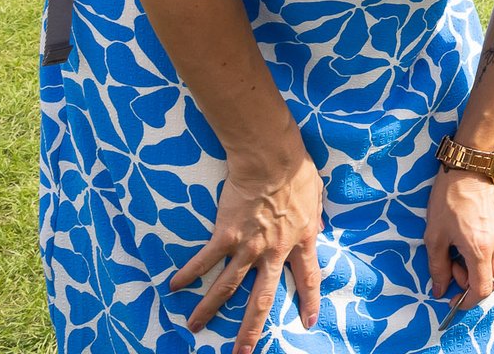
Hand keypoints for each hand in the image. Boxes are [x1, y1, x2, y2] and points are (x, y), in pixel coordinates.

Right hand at [170, 150, 323, 353]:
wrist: (271, 160)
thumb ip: (314, 217)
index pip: (308, 278)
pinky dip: (188, 274)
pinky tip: (174, 287)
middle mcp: (274, 251)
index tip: (307, 323)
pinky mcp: (225, 235)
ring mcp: (248, 246)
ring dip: (209, 309)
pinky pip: (204, 260)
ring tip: (194, 328)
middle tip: (242, 353)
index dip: (308, 301)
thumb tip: (319, 227)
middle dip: (251, 329)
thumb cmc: (297, 171)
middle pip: (262, 299)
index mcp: (301, 240)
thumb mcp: (316, 196)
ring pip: (227, 287)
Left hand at [426, 168, 493, 314]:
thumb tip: (440, 292)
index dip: (467, 301)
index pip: (482, 291)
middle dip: (475, 281)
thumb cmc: (448, 200)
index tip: (455, 299)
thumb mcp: (434, 236)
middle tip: (458, 263)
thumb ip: (438, 268)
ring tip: (477, 253)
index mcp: (479, 249)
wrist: (470, 166)